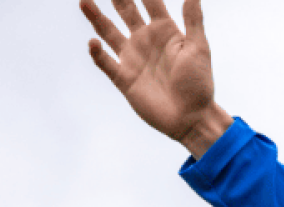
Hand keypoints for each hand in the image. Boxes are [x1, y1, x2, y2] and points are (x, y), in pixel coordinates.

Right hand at [81, 0, 230, 156]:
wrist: (192, 117)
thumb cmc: (199, 84)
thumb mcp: (199, 49)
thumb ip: (193, 21)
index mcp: (165, 31)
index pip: (150, 2)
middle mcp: (145, 41)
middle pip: (125, 11)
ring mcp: (133, 59)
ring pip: (109, 32)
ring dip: (96, 17)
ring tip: (85, 1)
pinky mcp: (124, 78)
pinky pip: (106, 63)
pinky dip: (97, 53)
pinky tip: (93, 42)